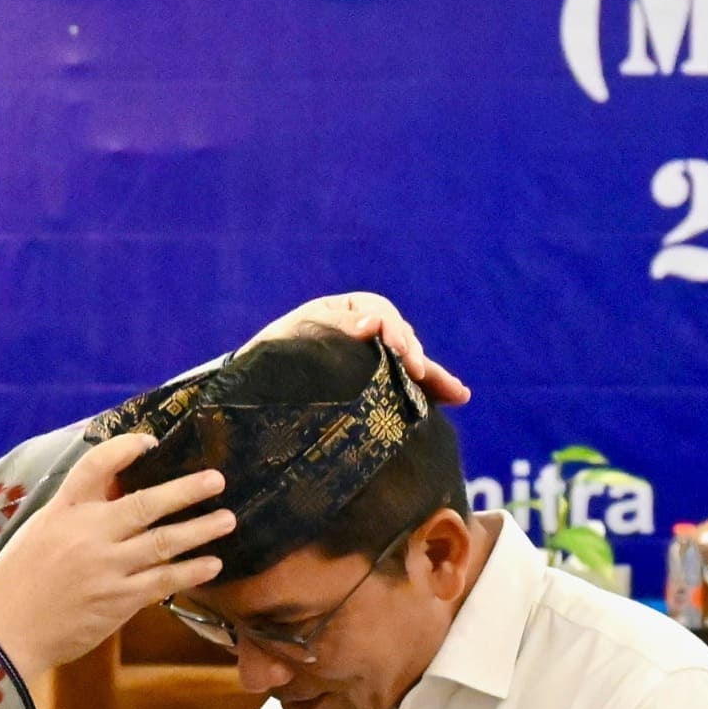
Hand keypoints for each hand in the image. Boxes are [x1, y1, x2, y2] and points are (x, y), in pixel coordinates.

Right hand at [0, 432, 229, 682]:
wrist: (4, 633)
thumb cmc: (16, 583)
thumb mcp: (39, 533)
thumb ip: (76, 513)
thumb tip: (117, 493)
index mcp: (62, 511)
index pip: (96, 466)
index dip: (126, 448)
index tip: (150, 441)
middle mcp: (87, 533)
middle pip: (146, 502)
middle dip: (186, 489)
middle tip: (216, 479)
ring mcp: (106, 567)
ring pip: (164, 542)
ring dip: (200, 529)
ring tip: (227, 520)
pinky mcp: (118, 600)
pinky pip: (164, 580)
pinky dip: (190, 571)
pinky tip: (211, 565)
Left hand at [245, 290, 470, 405]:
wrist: (250, 391)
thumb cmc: (266, 360)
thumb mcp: (293, 340)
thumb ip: (332, 331)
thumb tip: (372, 325)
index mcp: (341, 311)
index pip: (377, 311)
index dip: (390, 329)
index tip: (397, 351)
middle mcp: (362, 330)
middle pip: (399, 336)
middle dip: (413, 355)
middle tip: (419, 373)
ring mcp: (370, 357)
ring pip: (408, 362)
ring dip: (433, 376)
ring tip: (457, 393)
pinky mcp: (374, 383)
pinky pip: (406, 383)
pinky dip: (430, 390)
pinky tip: (456, 397)